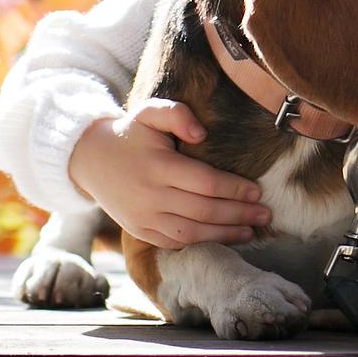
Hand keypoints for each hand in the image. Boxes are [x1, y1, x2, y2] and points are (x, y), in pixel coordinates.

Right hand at [68, 99, 270, 249]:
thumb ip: (176, 114)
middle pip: (203, 211)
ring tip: (252, 232)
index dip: (234, 189)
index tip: (258, 191)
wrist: (91, 160)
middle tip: (266, 215)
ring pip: (191, 233)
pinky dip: (201, 244)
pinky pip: (174, 244)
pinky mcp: (139, 232)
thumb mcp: (150, 112)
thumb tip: (201, 133)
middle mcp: (150, 196)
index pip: (205, 182)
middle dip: (238, 214)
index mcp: (158, 166)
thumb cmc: (132, 133)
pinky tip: (224, 239)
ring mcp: (143, 218)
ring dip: (224, 235)